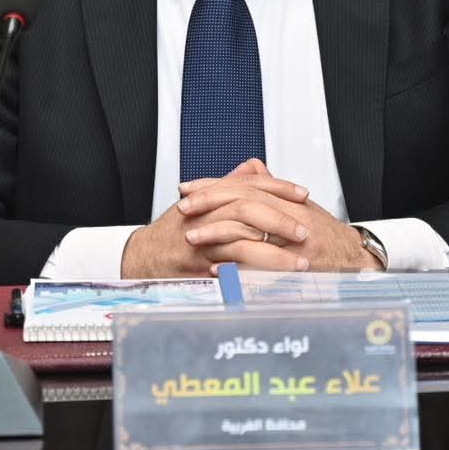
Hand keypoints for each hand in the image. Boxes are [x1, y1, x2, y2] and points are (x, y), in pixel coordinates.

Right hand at [120, 160, 309, 277]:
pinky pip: (231, 271)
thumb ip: (228, 185)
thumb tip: (254, 168)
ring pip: (242, 243)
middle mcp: (205, 216)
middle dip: (280, 220)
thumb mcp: (199, 202)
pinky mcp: (199, 269)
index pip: (248, 184)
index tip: (302, 195)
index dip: (278, 187)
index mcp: (209, 197)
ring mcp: (201, 243)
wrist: (142, 258)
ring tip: (300, 263)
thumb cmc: (172, 232)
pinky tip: (275, 281)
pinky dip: (254, 275)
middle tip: (305, 232)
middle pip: (247, 209)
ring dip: (275, 254)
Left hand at [179, 161, 381, 272]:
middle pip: (244, 201)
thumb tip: (251, 166)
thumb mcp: (299, 206)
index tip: (188, 188)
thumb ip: (272, 187)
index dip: (214, 185)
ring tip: (192, 237)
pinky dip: (236, 267)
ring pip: (249, 231)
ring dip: (217, 233)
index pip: (245, 184)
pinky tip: (215, 268)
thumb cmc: (325, 234)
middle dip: (209, 203)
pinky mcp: (295, 268)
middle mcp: (290, 216)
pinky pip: (260, 267)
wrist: (355, 260)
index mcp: (287, 199)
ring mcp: (293, 243)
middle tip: (183, 209)